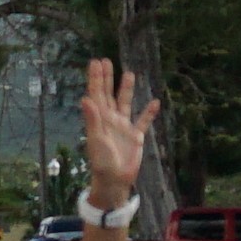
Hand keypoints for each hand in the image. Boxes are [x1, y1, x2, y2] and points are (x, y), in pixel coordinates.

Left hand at [79, 59, 156, 211]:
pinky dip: (148, 112)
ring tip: (129, 74)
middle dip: (107, 78)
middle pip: (109, 94)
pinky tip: (155, 102)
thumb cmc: (101, 162)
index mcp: (99, 119)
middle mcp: (111, 119)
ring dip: (127, 89)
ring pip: (125, 103)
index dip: (96, 78)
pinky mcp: (136, 136)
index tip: (95, 62)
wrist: (115, 180)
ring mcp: (123, 127)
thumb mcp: (96, 139)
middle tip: (106, 60)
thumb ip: (92, 119)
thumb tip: (85, 98)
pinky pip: (143, 121)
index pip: (96, 94)